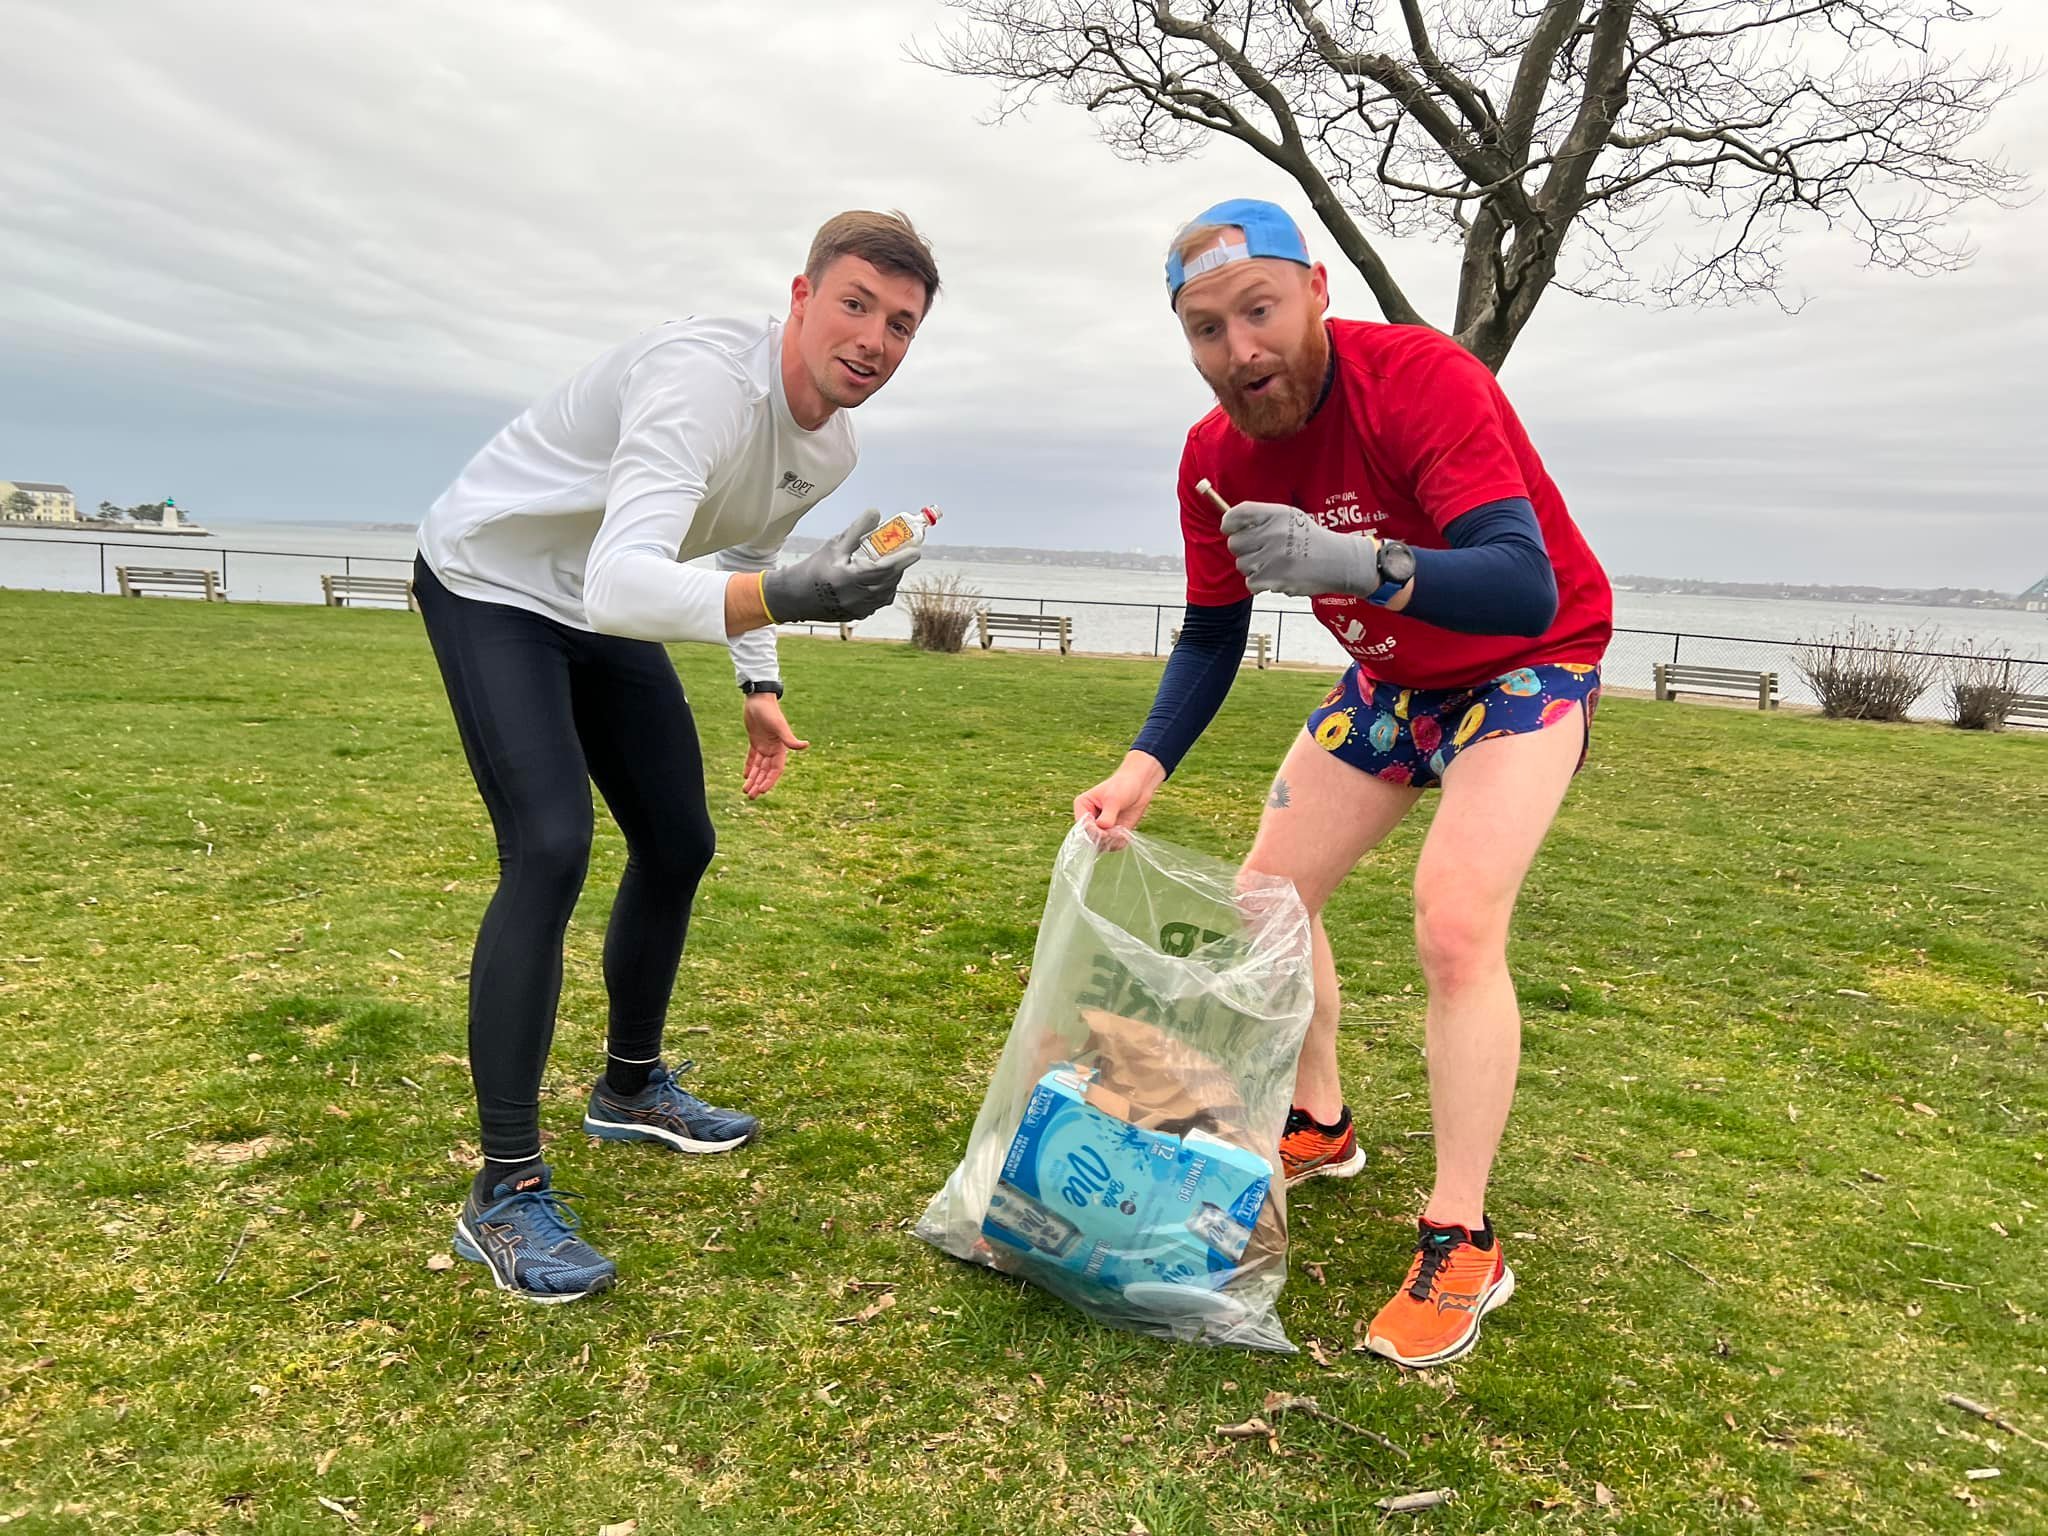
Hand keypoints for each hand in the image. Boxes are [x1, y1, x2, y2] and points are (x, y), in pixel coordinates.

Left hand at [741, 693, 807, 798]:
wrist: (759, 698)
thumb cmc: (769, 711)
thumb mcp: (779, 726)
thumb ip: (790, 738)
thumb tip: (806, 745)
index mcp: (780, 748)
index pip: (776, 769)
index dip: (769, 781)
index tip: (761, 791)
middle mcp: (773, 749)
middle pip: (766, 771)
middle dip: (759, 783)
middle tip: (750, 795)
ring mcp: (764, 745)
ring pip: (758, 767)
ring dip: (753, 778)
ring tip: (745, 790)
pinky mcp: (755, 740)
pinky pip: (752, 757)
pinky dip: (749, 766)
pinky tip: (745, 776)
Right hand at [760, 509, 920, 623]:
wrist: (794, 598)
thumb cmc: (813, 569)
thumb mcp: (834, 546)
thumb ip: (857, 530)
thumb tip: (875, 512)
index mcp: (851, 579)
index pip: (886, 569)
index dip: (903, 559)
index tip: (916, 550)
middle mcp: (858, 597)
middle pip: (890, 580)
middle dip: (899, 566)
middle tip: (905, 552)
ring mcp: (858, 609)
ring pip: (886, 593)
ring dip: (892, 578)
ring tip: (889, 564)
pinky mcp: (857, 615)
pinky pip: (878, 602)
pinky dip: (883, 590)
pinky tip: (877, 580)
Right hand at [1072, 751, 1166, 847]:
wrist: (1140, 786)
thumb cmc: (1123, 786)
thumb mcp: (1114, 799)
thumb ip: (1107, 817)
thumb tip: (1103, 833)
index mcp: (1082, 806)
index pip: (1081, 826)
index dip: (1093, 831)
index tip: (1106, 830)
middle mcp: (1089, 819)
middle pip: (1089, 838)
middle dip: (1103, 838)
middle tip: (1116, 831)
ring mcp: (1100, 828)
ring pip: (1101, 845)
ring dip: (1112, 841)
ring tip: (1121, 830)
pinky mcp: (1112, 834)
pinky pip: (1112, 846)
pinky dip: (1119, 842)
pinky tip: (1125, 832)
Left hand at [1220, 499, 1380, 597]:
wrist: (1338, 562)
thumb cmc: (1310, 540)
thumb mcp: (1290, 518)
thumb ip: (1263, 519)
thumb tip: (1229, 525)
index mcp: (1276, 514)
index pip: (1238, 514)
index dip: (1229, 523)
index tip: (1230, 529)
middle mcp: (1273, 533)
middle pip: (1234, 543)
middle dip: (1244, 550)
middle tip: (1261, 552)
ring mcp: (1273, 557)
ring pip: (1242, 565)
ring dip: (1253, 568)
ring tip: (1274, 565)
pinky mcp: (1274, 578)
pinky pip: (1250, 583)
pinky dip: (1260, 584)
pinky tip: (1277, 577)